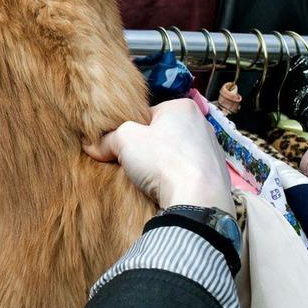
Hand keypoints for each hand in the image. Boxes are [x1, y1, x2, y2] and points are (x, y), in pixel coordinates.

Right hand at [84, 99, 233, 212]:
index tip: (121, 147)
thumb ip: (106, 139)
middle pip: (161, 134)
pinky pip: (187, 173)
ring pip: (174, 154)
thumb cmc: (163, 160)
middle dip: (145, 148)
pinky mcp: (217, 175)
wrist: (197, 200)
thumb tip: (90, 147)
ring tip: (147, 180)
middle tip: (131, 164)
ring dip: (161, 165)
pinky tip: (166, 190)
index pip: (146, 115)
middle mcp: (202, 123)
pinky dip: (176, 179)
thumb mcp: (124, 140)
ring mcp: (212, 150)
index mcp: (182, 107)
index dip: (129, 131)